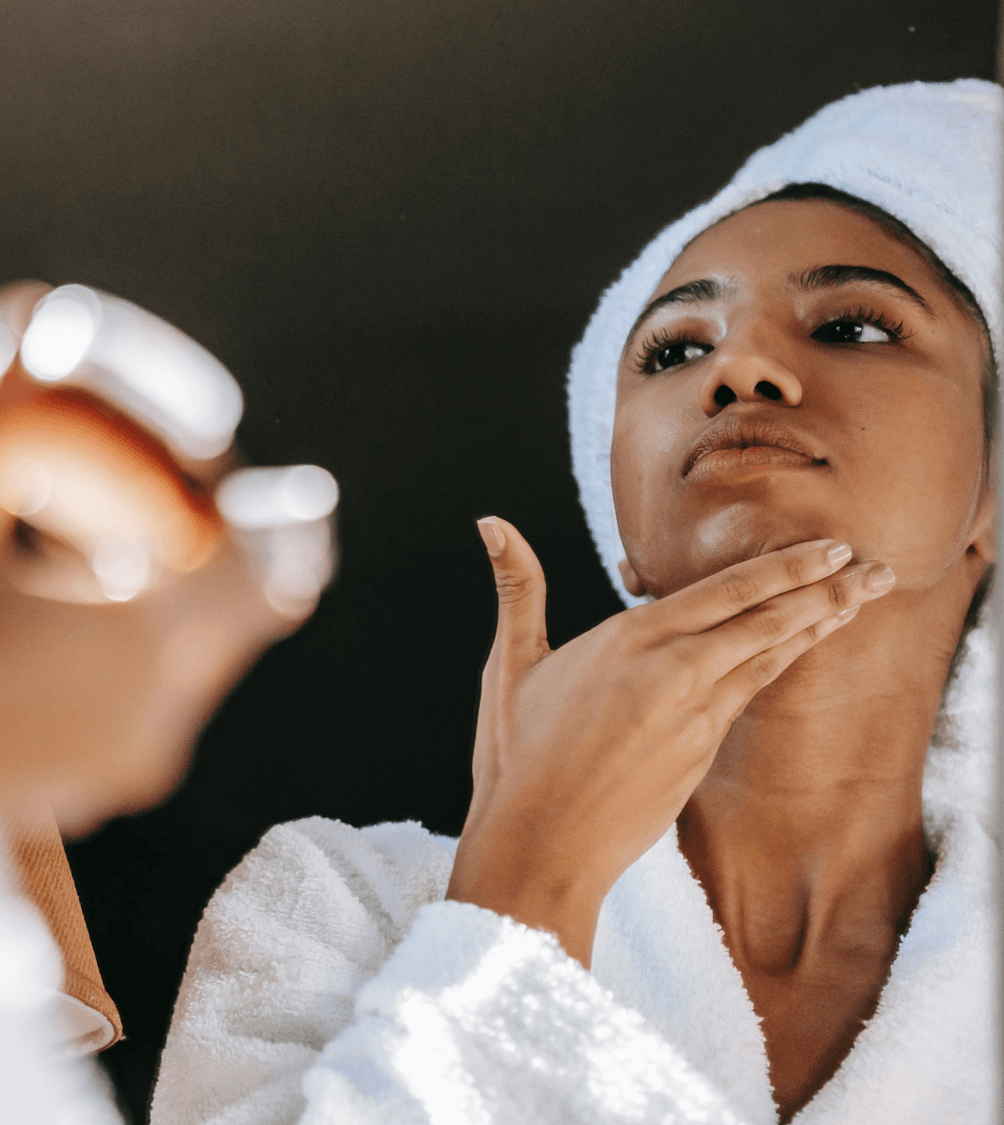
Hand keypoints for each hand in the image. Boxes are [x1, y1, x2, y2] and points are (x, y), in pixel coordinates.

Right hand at [0, 283, 331, 833]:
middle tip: (94, 476)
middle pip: (220, 600)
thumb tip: (22, 320)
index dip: (253, 493)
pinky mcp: (68, 792)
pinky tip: (2, 612)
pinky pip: (118, 697)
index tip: (206, 449)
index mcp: (136, 645)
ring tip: (27, 544)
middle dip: (172, 527)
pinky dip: (92, 641)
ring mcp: (110, 769)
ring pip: (169, 651)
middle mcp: (149, 720)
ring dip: (128, 585)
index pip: (270, 557)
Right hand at [445, 518, 895, 964]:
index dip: (785, 569)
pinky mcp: (701, 753)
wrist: (541, 843)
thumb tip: (490, 521)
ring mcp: (694, 716)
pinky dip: (782, 664)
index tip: (831, 549)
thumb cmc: (516, 756)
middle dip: (824, 590)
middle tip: (874, 566)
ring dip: (819, 625)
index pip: (724, 592)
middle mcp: (672, 672)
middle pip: (764, 620)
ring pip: (769, 658)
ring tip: (861, 599)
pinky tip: (800, 650)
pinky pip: (748, 695)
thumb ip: (517, 586)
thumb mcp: (510, 663)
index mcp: (627, 641)